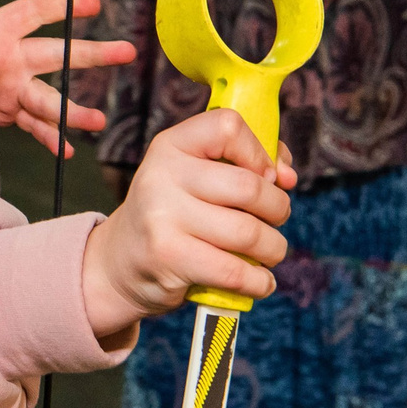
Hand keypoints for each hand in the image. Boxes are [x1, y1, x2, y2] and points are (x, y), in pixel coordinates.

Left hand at [0, 0, 134, 157]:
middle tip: (126, 52)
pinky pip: (32, 127)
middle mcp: (6, 59)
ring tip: (97, 123)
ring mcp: (7, 89)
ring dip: (73, 110)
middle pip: (56, 54)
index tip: (91, 4)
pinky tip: (65, 149)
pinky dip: (49, 137)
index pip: (30, 12)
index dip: (60, 6)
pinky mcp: (2, 117)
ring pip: (49, 97)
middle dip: (90, 53)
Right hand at [82, 110, 295, 336]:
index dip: (259, 152)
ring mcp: (162, 217)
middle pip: (250, 187)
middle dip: (278, 209)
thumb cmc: (175, 214)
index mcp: (171, 145)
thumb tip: (287, 176)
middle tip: (273, 220)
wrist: (120, 262)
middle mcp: (162, 175)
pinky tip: (259, 280)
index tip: (265, 176)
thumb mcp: (196, 175)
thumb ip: (246, 162)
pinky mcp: (169, 257)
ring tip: (268, 252)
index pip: (228, 126)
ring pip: (249, 233)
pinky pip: (235, 271)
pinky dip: (260, 281)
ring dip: (273, 248)